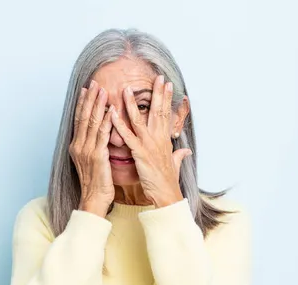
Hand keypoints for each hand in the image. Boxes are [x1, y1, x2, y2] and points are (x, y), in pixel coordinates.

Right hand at [69, 80, 114, 216]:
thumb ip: (93, 146)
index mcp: (76, 146)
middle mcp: (78, 146)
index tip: (87, 89)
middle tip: (94, 83)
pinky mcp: (96, 155)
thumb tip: (97, 134)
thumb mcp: (92, 161)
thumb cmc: (97, 182)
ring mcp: (86, 150)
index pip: (79, 119)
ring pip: (91, 122)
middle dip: (89, 98)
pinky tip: (110, 110)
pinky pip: (101, 134)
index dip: (83, 103)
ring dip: (97, 104)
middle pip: (83, 116)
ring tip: (102, 90)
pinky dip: (105, 120)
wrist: (94, 199)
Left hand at [110, 75, 191, 207]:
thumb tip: (185, 151)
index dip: (166, 98)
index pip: (166, 114)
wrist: (166, 194)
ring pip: (139, 120)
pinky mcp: (139, 153)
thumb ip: (179, 155)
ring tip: (127, 89)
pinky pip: (127, 136)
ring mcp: (148, 145)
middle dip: (158, 93)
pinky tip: (112, 113)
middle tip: (157, 77)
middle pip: (158, 111)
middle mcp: (158, 139)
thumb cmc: (168, 181)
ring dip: (132, 103)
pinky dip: (118, 124)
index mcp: (165, 140)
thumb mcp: (175, 165)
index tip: (167, 84)